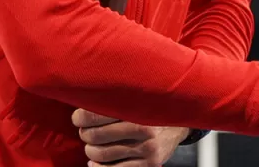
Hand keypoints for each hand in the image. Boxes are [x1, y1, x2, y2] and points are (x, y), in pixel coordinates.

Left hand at [72, 108, 188, 165]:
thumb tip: (84, 102)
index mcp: (139, 107)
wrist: (180, 126)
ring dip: (90, 151)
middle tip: (85, 131)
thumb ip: (117, 99)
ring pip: (102, 154)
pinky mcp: (149, 164)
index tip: (77, 117)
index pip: (98, 114)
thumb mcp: (138, 99)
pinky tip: (94, 162)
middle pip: (96, 135)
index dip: (82, 117)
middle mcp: (144, 129)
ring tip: (92, 146)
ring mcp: (147, 149)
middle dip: (85, 134)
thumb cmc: (151, 110)